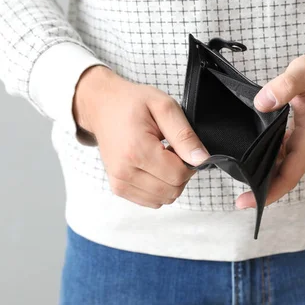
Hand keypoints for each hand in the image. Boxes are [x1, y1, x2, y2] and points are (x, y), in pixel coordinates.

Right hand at [73, 66, 209, 207]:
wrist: (102, 106)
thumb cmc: (131, 103)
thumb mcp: (164, 107)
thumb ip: (185, 135)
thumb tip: (202, 159)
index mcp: (136, 150)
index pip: (179, 175)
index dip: (189, 163)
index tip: (180, 147)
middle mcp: (124, 171)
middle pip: (172, 190)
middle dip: (180, 173)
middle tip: (171, 150)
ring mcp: (120, 183)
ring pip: (163, 199)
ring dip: (170, 181)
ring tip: (160, 157)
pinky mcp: (119, 188)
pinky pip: (151, 201)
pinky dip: (159, 187)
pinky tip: (152, 167)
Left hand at [235, 54, 304, 208]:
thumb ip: (284, 85)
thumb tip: (263, 103)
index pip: (287, 177)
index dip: (266, 193)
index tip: (244, 202)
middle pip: (282, 177)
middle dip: (258, 184)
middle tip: (230, 185)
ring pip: (284, 168)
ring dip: (264, 171)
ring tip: (237, 168)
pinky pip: (287, 159)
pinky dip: (272, 159)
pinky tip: (254, 153)